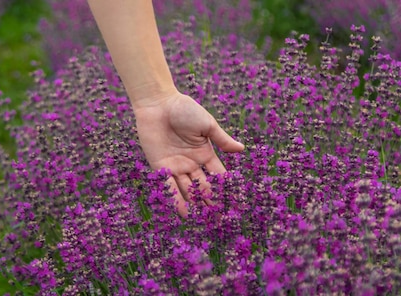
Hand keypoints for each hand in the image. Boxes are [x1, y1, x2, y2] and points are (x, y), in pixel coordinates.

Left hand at [133, 92, 243, 216]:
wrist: (158, 104)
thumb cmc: (184, 109)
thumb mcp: (207, 125)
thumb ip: (222, 140)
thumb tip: (242, 150)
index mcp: (205, 154)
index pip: (218, 176)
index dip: (227, 190)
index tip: (236, 204)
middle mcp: (191, 163)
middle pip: (203, 187)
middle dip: (212, 202)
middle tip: (221, 219)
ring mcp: (176, 166)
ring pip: (188, 190)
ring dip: (196, 204)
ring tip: (205, 220)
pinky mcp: (160, 166)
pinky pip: (169, 186)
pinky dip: (177, 199)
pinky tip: (185, 212)